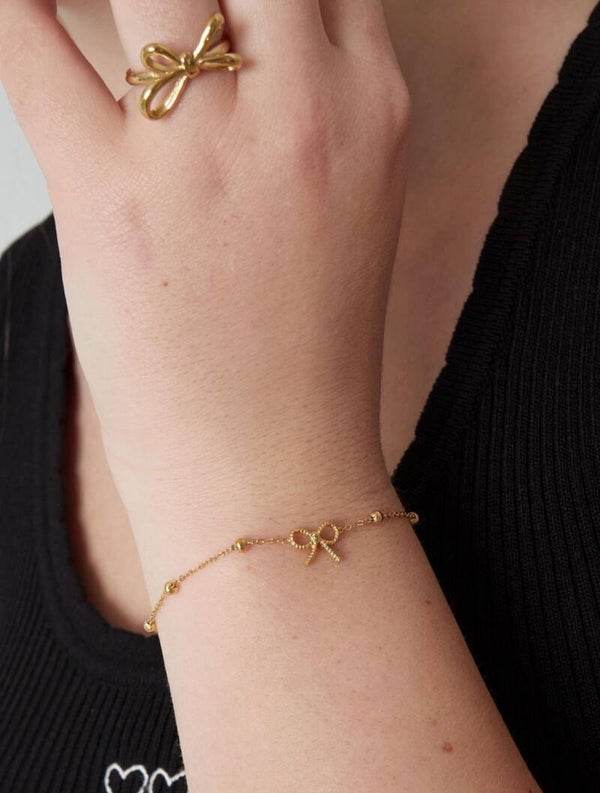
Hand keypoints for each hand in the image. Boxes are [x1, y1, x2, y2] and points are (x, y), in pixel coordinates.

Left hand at [0, 1, 409, 546]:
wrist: (274, 471)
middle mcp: (302, 110)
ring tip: (86, 11)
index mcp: (370, 111)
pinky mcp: (110, 194)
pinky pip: (32, 42)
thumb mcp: (347, 209)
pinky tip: (27, 15)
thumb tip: (230, 45)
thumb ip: (307, 107)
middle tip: (154, 13)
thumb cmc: (306, 358)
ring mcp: (205, 151)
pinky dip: (21, 13)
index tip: (215, 3)